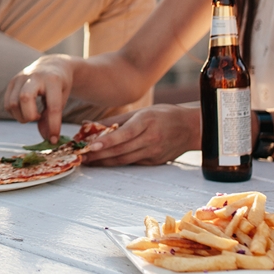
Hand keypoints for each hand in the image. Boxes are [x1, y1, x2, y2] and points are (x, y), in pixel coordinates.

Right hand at [4, 55, 75, 143]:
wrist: (52, 65)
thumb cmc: (60, 85)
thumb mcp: (62, 99)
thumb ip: (54, 118)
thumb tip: (46, 139)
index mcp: (53, 80)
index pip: (53, 106)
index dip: (53, 125)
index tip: (54, 139)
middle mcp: (35, 76)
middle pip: (24, 98)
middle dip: (30, 116)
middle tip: (38, 118)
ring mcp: (20, 77)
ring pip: (12, 103)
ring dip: (21, 117)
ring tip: (33, 114)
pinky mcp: (12, 82)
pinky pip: (7, 103)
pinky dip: (15, 113)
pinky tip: (25, 111)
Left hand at [79, 105, 200, 165]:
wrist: (191, 128)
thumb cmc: (165, 115)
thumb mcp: (142, 111)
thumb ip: (116, 119)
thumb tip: (90, 124)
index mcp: (146, 122)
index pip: (124, 133)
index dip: (107, 141)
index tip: (91, 146)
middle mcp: (150, 138)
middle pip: (121, 150)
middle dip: (99, 155)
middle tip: (81, 157)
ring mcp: (154, 152)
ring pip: (125, 159)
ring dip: (105, 162)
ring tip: (89, 161)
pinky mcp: (155, 161)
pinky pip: (133, 162)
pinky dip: (117, 163)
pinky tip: (105, 162)